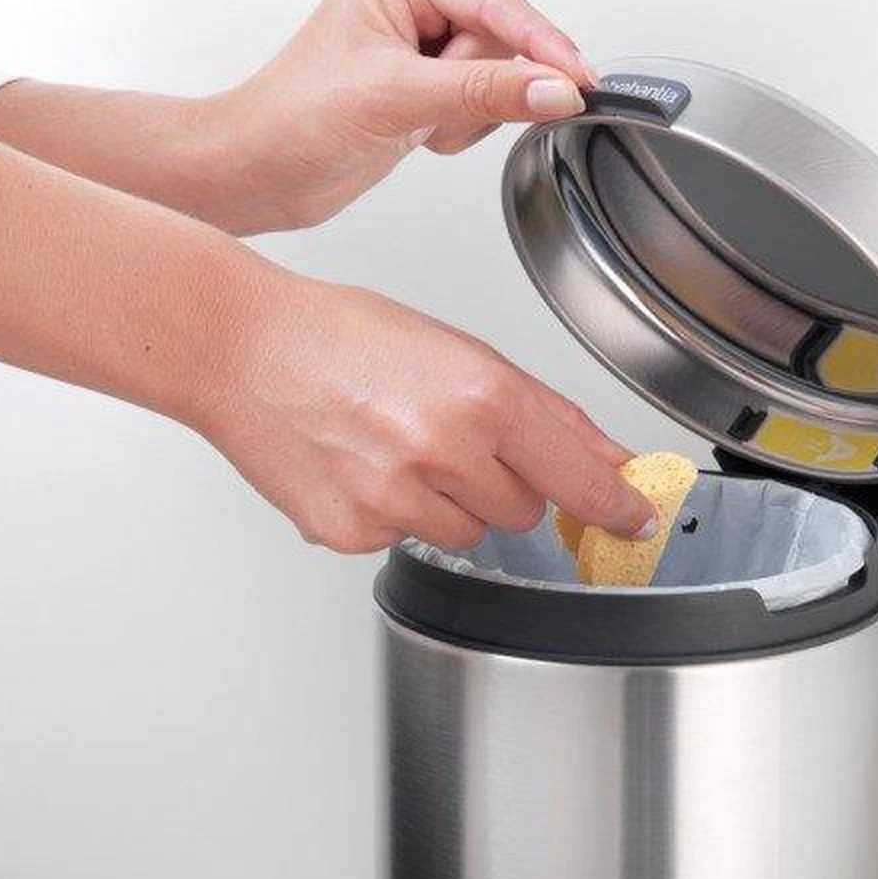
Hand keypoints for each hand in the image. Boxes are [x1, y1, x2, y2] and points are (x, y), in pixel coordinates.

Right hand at [196, 275, 656, 552]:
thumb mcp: (459, 351)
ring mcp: (394, 500)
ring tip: (397, 449)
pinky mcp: (351, 532)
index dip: (614, 505)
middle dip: (506, 483)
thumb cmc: (344, 337)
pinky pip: (408, 542)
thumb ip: (541, 414)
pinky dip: (397, 514)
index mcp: (481, 396)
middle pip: (526, 511)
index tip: (635, 521)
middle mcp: (442, 451)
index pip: (578, 476)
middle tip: (452, 440)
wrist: (242, 349)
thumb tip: (604, 461)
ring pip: (470, 534)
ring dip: (452, 504)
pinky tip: (363, 467)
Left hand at [209, 0, 596, 231]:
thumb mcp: (399, 97)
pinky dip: (460, 130)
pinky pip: (488, 104)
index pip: (498, 2)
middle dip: (475, 87)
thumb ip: (487, 92)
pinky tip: (417, 133)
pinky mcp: (434, 80)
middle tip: (426, 106)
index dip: (542, 44)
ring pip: (502, 76)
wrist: (263, 170)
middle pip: (505, 40)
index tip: (581, 80)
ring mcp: (429, 39)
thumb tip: (556, 89)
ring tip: (413, 120)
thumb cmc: (297, 116)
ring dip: (466, 114)